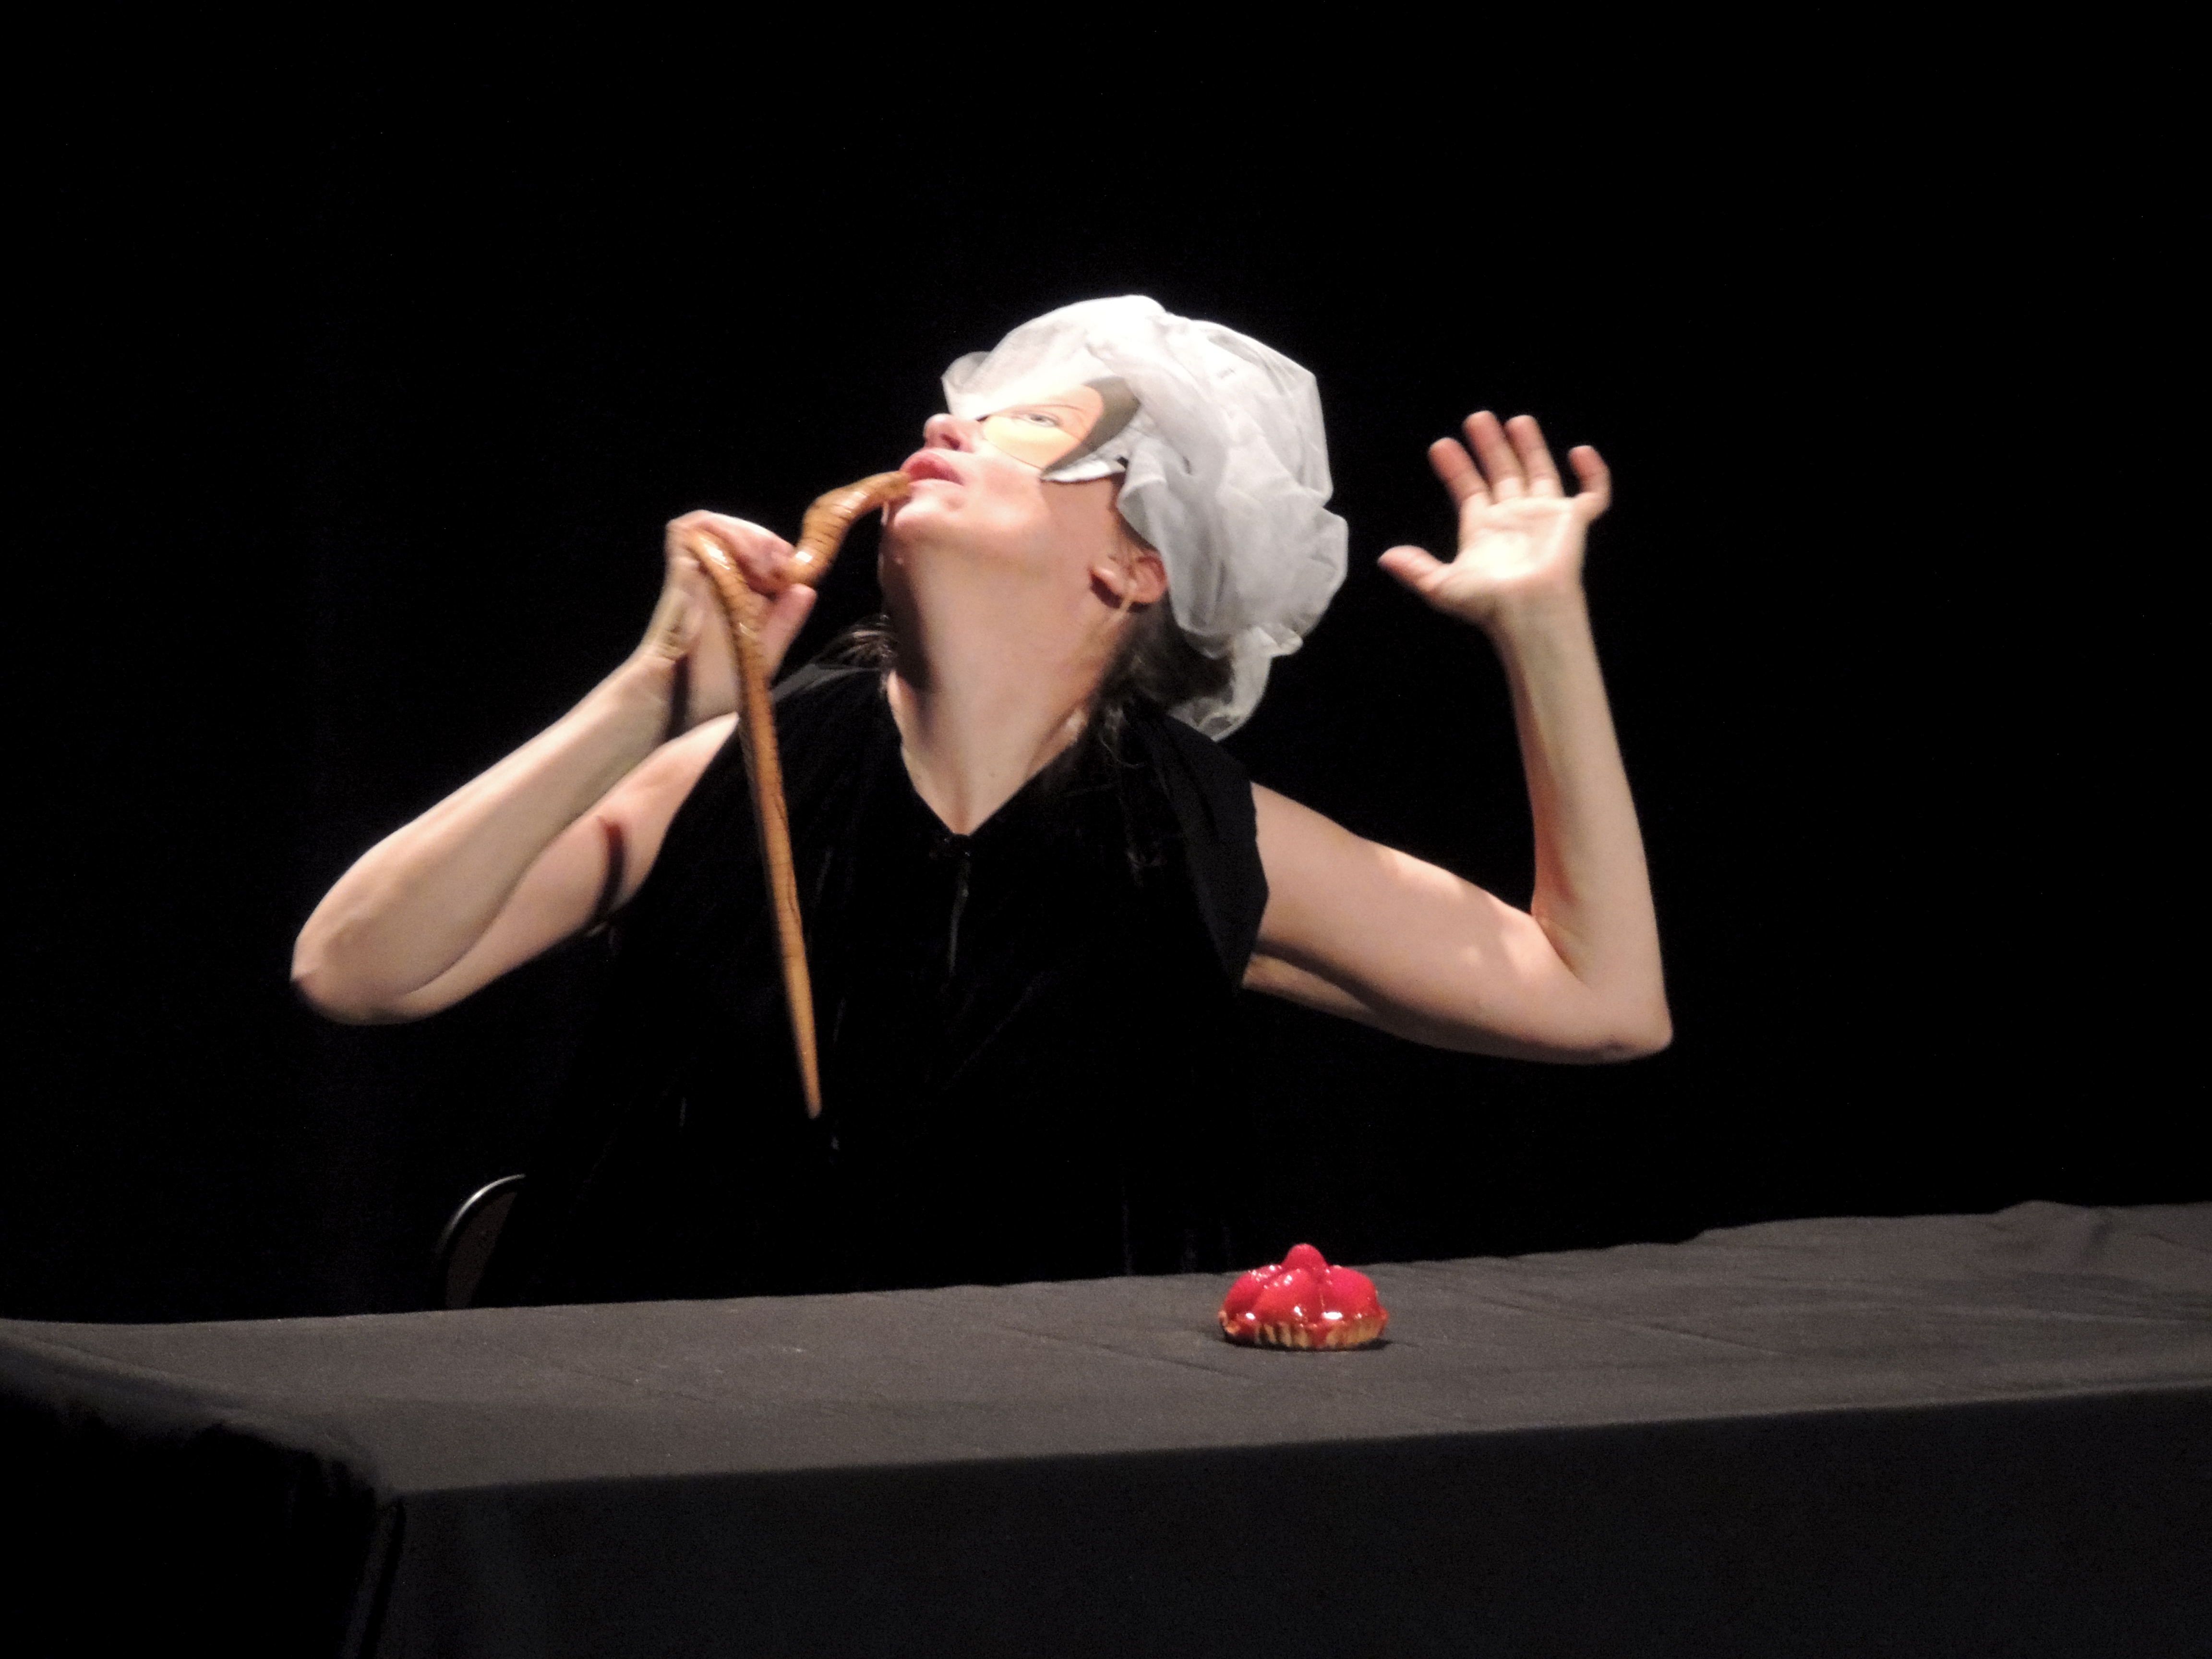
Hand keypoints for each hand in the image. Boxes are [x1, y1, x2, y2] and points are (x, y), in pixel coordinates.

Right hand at [635, 510, 817, 728]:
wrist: (678, 701)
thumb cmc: (716, 688)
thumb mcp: (763, 655)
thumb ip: (785, 624)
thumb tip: (806, 590)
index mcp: (737, 599)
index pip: (758, 555)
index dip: (779, 554)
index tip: (792, 573)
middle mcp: (716, 582)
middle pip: (740, 534)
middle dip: (766, 540)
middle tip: (780, 564)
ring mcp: (695, 574)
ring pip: (716, 525)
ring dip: (746, 533)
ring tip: (764, 560)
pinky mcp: (679, 570)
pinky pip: (688, 528)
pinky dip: (717, 528)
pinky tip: (742, 553)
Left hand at [1378, 412, 1610, 630]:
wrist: (1528, 611)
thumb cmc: (1490, 604)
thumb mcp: (1442, 586)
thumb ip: (1416, 568)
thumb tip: (1386, 557)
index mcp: (1485, 530)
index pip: (1469, 489)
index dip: (1456, 467)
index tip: (1440, 446)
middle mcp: (1514, 519)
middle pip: (1502, 472)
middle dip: (1489, 446)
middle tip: (1477, 418)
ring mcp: (1545, 518)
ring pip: (1539, 473)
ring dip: (1529, 446)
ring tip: (1516, 421)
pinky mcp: (1573, 522)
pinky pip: (1592, 493)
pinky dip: (1593, 473)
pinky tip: (1580, 451)